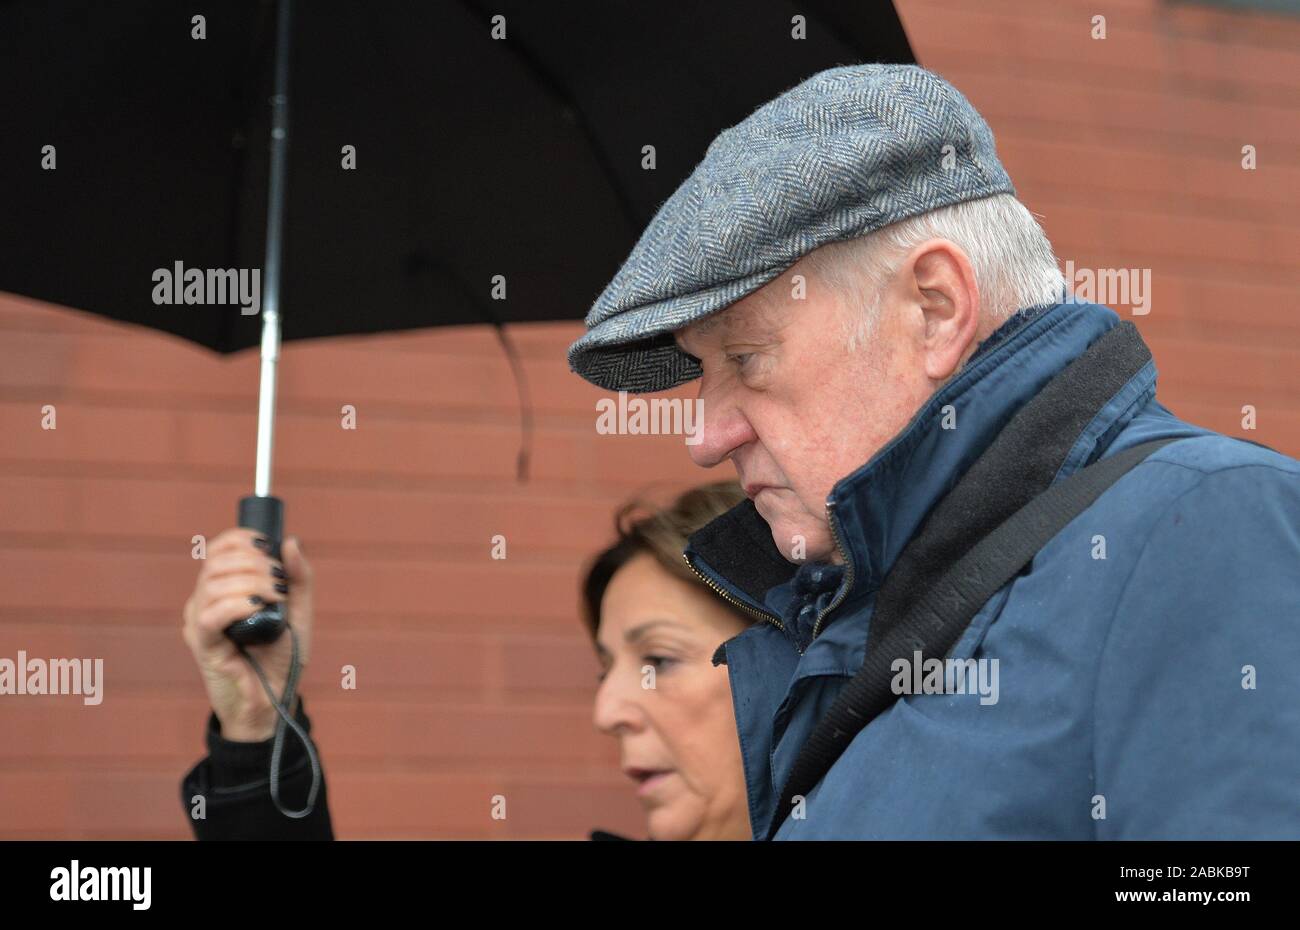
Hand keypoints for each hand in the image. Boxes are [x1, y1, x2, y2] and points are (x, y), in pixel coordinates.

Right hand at [182, 529, 313, 740]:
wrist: (276, 698)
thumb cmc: (281, 655)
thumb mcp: (298, 611)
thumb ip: (298, 577)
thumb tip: (289, 541)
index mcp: (222, 589)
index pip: (218, 549)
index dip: (240, 539)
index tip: (267, 545)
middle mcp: (204, 601)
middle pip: (217, 562)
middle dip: (253, 562)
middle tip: (279, 580)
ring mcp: (200, 623)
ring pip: (213, 585)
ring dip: (250, 582)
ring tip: (276, 597)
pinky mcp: (204, 646)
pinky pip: (210, 615)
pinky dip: (237, 604)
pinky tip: (258, 607)